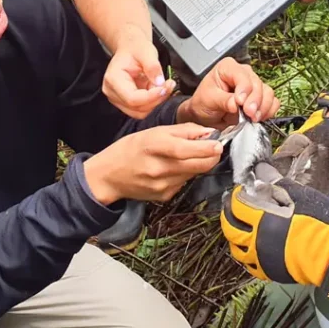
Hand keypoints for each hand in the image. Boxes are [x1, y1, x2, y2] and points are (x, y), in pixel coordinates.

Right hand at [83, 124, 222, 203]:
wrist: (109, 175)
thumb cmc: (130, 149)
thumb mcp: (153, 131)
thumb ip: (183, 131)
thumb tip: (208, 132)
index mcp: (154, 146)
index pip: (186, 149)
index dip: (206, 148)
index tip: (219, 143)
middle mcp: (159, 167)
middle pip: (197, 165)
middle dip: (212, 156)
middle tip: (215, 148)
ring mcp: (162, 185)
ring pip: (193, 174)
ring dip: (199, 164)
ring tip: (191, 155)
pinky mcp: (164, 196)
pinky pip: (184, 183)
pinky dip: (186, 174)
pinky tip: (175, 168)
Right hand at [102, 28, 175, 118]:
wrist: (132, 48)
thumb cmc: (135, 48)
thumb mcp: (146, 51)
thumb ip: (153, 66)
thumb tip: (160, 83)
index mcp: (113, 79)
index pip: (132, 98)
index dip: (151, 97)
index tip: (165, 87)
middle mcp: (112, 92)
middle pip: (136, 108)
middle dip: (156, 99)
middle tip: (169, 85)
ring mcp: (118, 99)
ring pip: (140, 112)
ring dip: (155, 101)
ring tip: (163, 86)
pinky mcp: (126, 102)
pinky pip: (142, 109)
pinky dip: (153, 101)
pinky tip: (157, 89)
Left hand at [178, 58, 279, 127]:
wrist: (206, 116)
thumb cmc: (204, 103)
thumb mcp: (208, 100)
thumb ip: (223, 100)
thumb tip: (236, 104)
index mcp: (228, 67)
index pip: (242, 76)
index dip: (244, 90)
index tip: (240, 103)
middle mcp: (244, 73)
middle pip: (257, 84)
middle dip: (255, 102)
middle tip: (249, 115)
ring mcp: (254, 85)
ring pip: (268, 93)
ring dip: (262, 108)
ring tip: (252, 118)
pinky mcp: (260, 98)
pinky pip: (272, 102)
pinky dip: (268, 111)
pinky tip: (258, 118)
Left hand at [220, 163, 328, 301]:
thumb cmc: (318, 221)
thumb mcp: (300, 195)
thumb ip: (277, 184)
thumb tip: (261, 171)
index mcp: (262, 218)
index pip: (237, 205)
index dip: (236, 197)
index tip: (240, 192)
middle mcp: (256, 239)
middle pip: (230, 228)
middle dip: (227, 215)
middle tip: (231, 207)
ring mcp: (260, 258)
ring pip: (236, 248)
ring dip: (234, 236)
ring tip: (238, 228)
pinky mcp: (268, 272)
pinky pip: (249, 264)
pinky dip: (246, 254)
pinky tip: (250, 248)